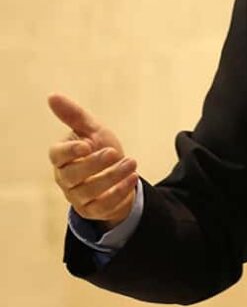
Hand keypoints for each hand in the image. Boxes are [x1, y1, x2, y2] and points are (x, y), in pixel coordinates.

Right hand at [48, 93, 137, 229]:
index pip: (57, 155)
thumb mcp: (91, 130)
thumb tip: (52, 95)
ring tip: (132, 162)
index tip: (87, 144)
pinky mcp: (93, 210)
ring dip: (112, 177)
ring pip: (89, 192)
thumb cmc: (99, 148)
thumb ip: (73, 115)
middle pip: (72, 175)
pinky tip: (133, 179)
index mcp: (62, 157)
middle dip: (94, 164)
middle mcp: (66, 178)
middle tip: (114, 152)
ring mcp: (78, 196)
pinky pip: (103, 206)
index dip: (69, 151)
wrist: (117, 173)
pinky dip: (119, 192)